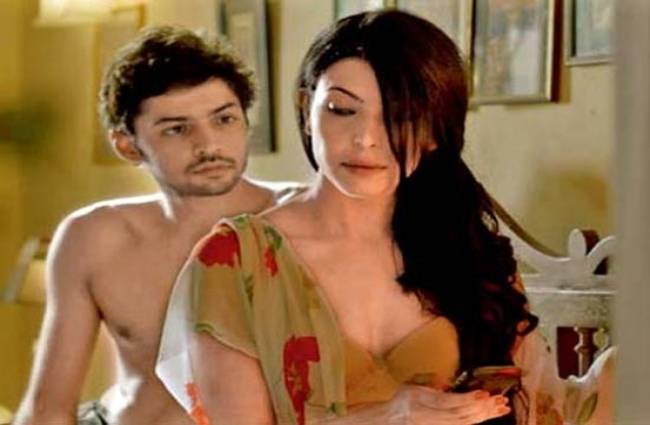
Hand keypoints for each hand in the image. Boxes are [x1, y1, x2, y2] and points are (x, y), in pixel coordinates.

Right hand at [386, 385, 509, 423]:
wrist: (392, 420)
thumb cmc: (402, 398)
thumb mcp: (411, 382)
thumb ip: (429, 380)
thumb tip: (447, 383)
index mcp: (418, 400)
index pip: (447, 402)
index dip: (467, 399)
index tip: (483, 393)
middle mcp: (426, 416)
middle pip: (459, 415)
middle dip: (482, 408)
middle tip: (499, 399)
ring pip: (464, 423)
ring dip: (485, 416)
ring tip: (501, 407)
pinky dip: (478, 420)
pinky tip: (490, 414)